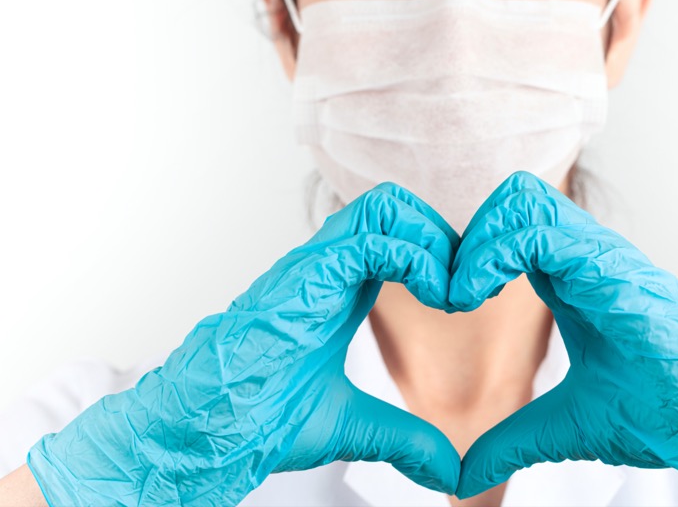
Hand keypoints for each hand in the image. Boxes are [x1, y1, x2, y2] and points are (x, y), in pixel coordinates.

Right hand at [26, 183, 461, 505]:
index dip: (440, 253)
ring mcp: (315, 266)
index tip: (468, 297)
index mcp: (341, 288)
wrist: (208, 429)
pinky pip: (369, 239)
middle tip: (467, 286)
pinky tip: (435, 297)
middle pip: (397, 207)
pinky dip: (416, 257)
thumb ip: (404, 438)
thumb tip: (450, 470)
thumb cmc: (258, 417)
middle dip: (443, 235)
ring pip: (385, 206)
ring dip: (432, 240)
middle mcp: (329, 267)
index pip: (399, 235)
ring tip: (451, 291)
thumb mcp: (354, 427)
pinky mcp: (305, 277)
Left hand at [450, 172, 677, 506]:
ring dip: (476, 242)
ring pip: (522, 198)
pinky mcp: (610, 266)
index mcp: (570, 280)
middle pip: (513, 198)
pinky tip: (473, 298)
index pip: (510, 229)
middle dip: (468, 235)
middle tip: (448, 292)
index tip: (446, 303)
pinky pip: (540, 229)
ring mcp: (598, 255)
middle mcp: (582, 257)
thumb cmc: (661, 409)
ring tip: (458, 296)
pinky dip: (492, 254)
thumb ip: (512, 440)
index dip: (470, 254)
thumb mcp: (564, 425)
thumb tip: (463, 477)